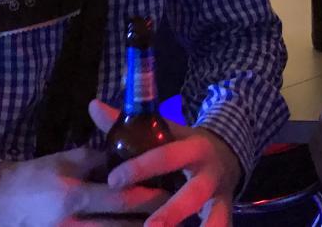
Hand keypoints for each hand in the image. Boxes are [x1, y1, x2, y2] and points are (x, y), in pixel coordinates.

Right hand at [0, 145, 168, 226]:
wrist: (2, 203)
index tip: (172, 190)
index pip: (123, 199)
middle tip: (177, 211)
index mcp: (74, 196)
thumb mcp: (67, 160)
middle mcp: (73, 225)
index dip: (152, 197)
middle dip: (154, 220)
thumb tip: (132, 158)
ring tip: (160, 221)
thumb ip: (100, 160)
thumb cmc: (38, 176)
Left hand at [89, 99, 242, 226]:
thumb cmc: (184, 145)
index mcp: (193, 147)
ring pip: (216, 216)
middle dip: (172, 212)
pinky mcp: (225, 212)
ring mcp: (220, 196)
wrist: (227, 153)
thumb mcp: (165, 131)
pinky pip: (221, 224)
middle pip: (193, 193)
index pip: (166, 156)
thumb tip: (94, 106)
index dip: (140, 167)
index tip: (113, 180)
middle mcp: (209, 173)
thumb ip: (130, 123)